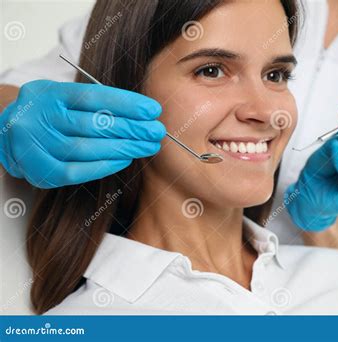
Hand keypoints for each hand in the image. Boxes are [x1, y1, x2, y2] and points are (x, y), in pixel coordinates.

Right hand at [0, 80, 165, 187]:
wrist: (7, 135)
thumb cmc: (49, 114)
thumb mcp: (64, 97)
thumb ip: (95, 103)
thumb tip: (141, 114)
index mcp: (49, 94)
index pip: (93, 97)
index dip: (126, 104)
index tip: (153, 110)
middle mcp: (40, 118)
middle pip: (94, 124)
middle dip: (132, 128)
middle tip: (157, 131)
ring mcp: (36, 146)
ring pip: (88, 148)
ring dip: (124, 148)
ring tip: (148, 146)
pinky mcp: (40, 171)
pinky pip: (77, 171)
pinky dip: (105, 165)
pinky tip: (126, 160)